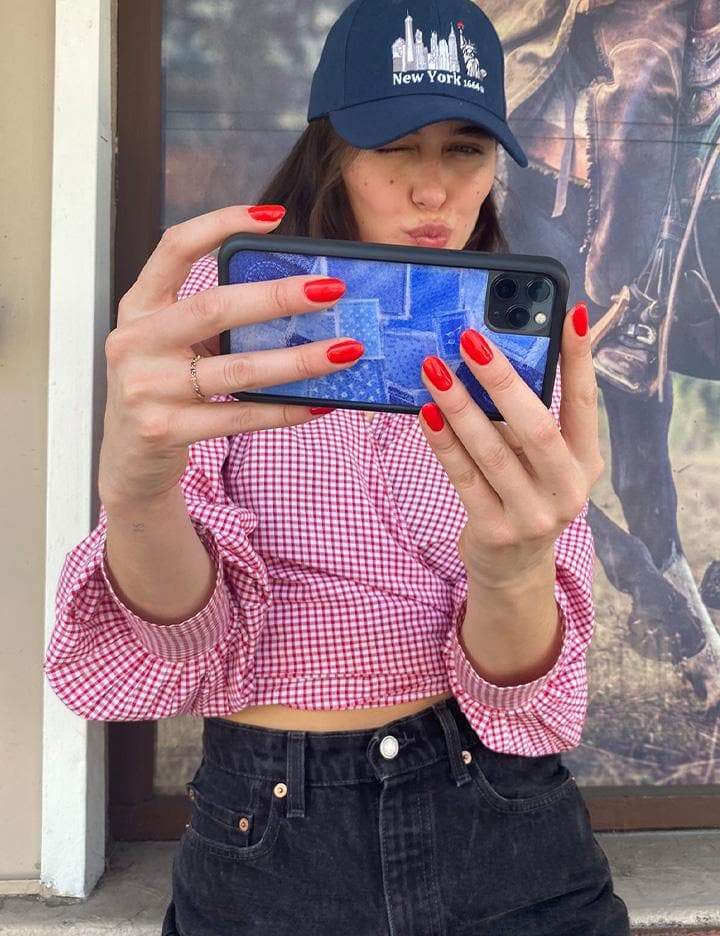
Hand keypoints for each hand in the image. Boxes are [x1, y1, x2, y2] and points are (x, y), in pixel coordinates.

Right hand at [99, 204, 363, 506]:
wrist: (130, 460)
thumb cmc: (164, 389)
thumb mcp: (173, 344)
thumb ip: (213, 319)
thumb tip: (300, 296)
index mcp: (139, 306)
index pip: (175, 247)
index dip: (220, 223)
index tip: (274, 218)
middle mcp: (135, 341)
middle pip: (214, 306)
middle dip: (279, 296)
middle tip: (332, 289)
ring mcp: (146, 387)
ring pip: (238, 369)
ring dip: (300, 360)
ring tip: (346, 351)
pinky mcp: (164, 429)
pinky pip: (240, 416)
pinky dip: (286, 410)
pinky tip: (320, 403)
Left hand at [417, 303, 604, 588]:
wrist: (513, 570)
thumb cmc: (525, 496)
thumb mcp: (541, 463)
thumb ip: (528, 422)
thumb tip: (490, 361)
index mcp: (585, 463)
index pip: (586, 403)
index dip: (580, 359)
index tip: (572, 314)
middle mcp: (568, 490)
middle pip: (535, 427)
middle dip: (501, 379)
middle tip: (470, 340)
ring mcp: (532, 516)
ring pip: (492, 452)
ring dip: (459, 406)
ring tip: (433, 369)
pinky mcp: (495, 531)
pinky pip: (463, 477)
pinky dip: (443, 442)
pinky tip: (426, 413)